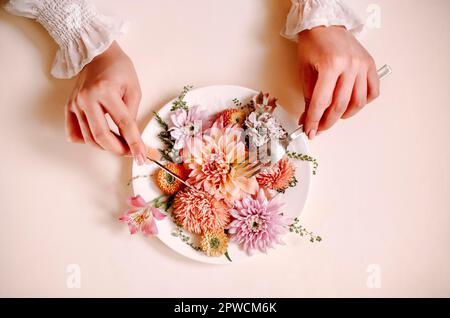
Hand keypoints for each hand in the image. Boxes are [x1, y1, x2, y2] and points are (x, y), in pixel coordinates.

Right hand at [65, 41, 146, 163]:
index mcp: (106, 91)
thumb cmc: (119, 69)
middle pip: (101, 136)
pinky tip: (98, 138)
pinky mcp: (70, 106)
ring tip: (119, 143)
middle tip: (130, 152)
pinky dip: (86, 140)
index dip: (134, 143)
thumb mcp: (134, 89)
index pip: (124, 124)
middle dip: (118, 149)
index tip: (142, 157)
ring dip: (105, 146)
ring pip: (88, 137)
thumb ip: (132, 114)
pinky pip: (74, 132)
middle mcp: (87, 98)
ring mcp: (76, 103)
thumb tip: (130, 137)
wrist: (97, 54)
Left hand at [297, 26, 379, 138]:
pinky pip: (372, 92)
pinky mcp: (370, 65)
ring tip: (334, 116)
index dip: (314, 120)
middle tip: (319, 128)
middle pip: (340, 105)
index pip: (321, 102)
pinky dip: (363, 103)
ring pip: (358, 102)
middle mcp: (349, 65)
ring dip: (345, 115)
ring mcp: (362, 65)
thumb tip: (308, 118)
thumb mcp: (305, 70)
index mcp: (330, 65)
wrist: (325, 25)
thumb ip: (308, 96)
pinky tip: (351, 104)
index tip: (310, 130)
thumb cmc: (314, 44)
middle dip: (327, 122)